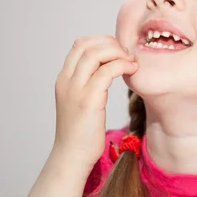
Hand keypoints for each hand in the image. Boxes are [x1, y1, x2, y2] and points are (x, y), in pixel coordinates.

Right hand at [52, 35, 136, 166]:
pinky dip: (122, 65)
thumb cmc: (81, 131)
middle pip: (87, 45)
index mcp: (63, 78)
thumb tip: (109, 65)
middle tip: (127, 54)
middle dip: (111, 44)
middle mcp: (66, 80)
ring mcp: (76, 90)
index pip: (79, 44)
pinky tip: (132, 70)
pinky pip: (107, 72)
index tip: (118, 50)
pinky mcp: (89, 101)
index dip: (101, 41)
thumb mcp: (80, 100)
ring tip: (131, 62)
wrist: (72, 155)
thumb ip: (88, 81)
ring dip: (118, 53)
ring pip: (95, 54)